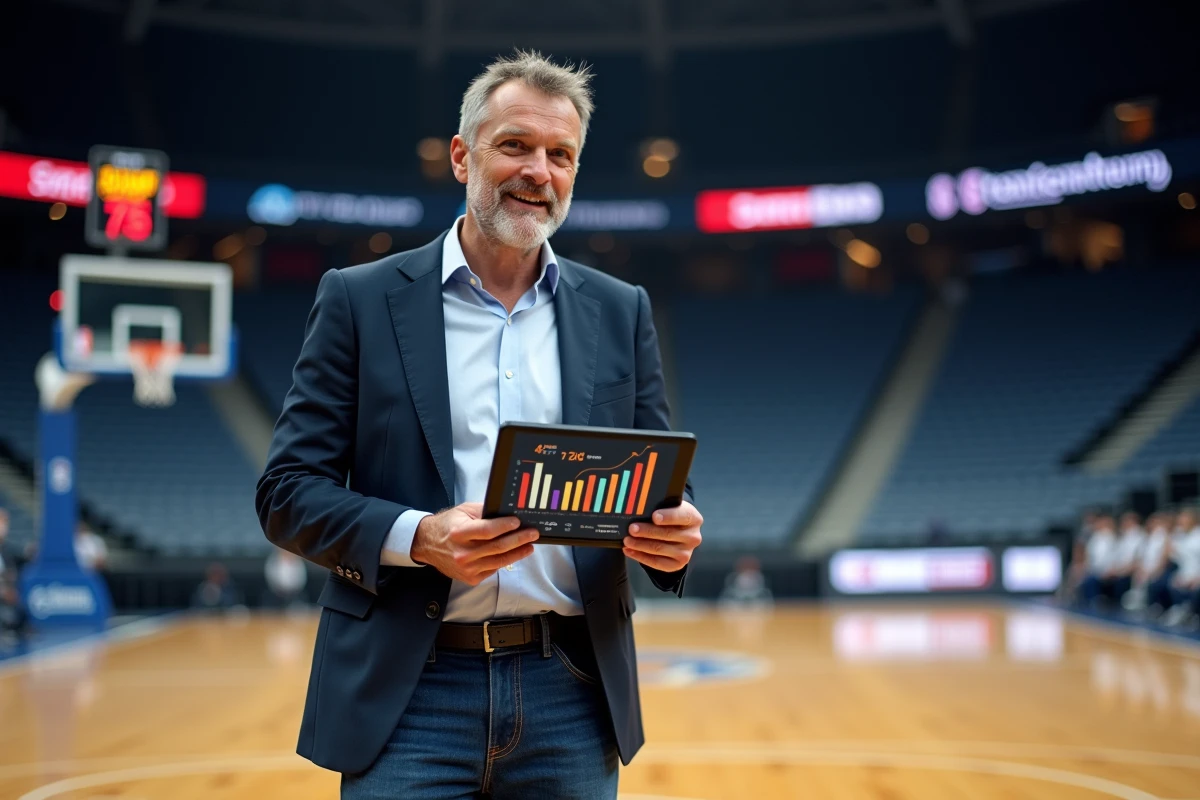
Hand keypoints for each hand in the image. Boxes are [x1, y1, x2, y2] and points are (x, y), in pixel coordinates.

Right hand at [410, 502, 538, 585]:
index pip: (488, 531)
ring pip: (499, 561)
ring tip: (529, 545)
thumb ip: (484, 512)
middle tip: (532, 534)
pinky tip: (514, 553)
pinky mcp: (470, 578)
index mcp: (459, 533)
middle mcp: (462, 553)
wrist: (428, 545)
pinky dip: (506, 561)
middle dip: (519, 539)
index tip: (518, 522)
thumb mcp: (463, 511)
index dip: (505, 526)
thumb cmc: (448, 525)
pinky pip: (494, 569)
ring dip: (518, 553)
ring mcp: (467, 568)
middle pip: (497, 547)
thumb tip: (507, 513)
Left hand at [623, 501, 702, 572]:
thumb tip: (639, 507)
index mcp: (693, 518)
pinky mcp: (677, 564)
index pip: (682, 516)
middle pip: (668, 534)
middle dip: (647, 531)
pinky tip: (629, 550)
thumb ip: (659, 505)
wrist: (677, 531)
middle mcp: (693, 537)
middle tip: (632, 529)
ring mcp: (686, 552)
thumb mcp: (669, 506)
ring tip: (627, 540)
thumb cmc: (669, 515)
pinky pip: (657, 562)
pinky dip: (640, 557)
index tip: (654, 516)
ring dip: (640, 545)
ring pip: (659, 549)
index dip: (668, 516)